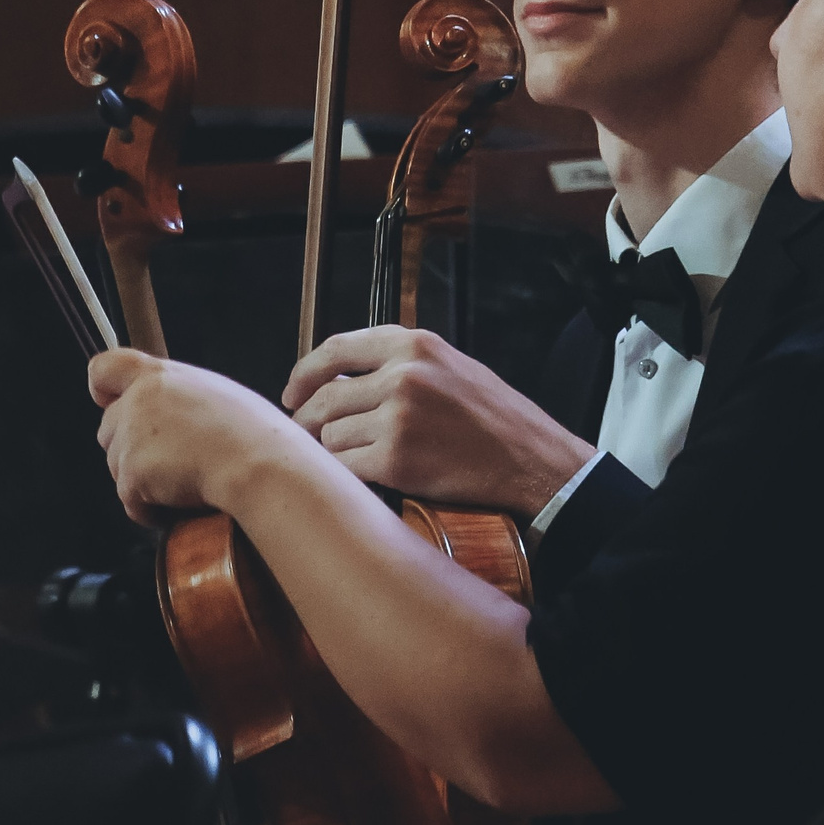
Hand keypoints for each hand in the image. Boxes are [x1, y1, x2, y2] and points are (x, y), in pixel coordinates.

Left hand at [91, 349, 283, 527]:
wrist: (256, 464)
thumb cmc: (250, 433)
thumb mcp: (213, 393)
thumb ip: (177, 397)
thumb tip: (168, 415)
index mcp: (160, 376)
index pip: (105, 368)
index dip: (102, 388)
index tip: (108, 400)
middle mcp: (139, 402)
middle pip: (109, 428)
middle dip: (131, 448)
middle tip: (170, 459)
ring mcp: (131, 438)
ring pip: (116, 466)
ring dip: (141, 479)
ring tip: (183, 481)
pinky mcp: (131, 474)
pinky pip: (130, 501)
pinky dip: (151, 508)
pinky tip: (180, 501)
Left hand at [283, 326, 595, 515]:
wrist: (532, 461)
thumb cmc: (494, 420)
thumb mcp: (451, 367)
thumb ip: (400, 364)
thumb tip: (337, 379)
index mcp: (416, 345)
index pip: (336, 348)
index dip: (305, 372)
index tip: (291, 394)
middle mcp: (404, 375)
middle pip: (325, 397)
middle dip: (308, 422)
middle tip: (307, 439)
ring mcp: (398, 417)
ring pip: (330, 435)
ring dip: (334, 452)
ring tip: (357, 460)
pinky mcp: (396, 460)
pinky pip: (344, 468)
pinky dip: (348, 478)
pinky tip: (366, 479)